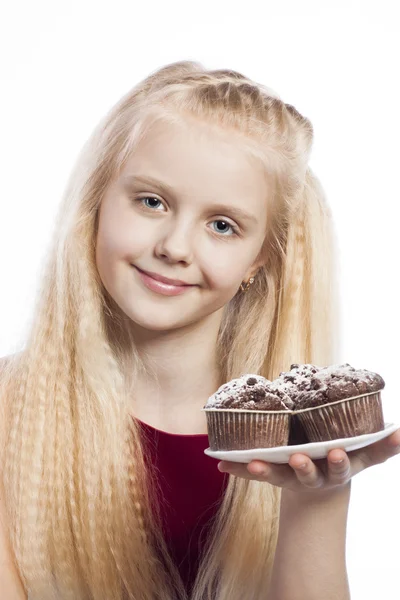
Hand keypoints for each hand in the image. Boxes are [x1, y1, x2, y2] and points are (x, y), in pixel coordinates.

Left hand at [218, 428, 399, 492]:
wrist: (318, 489)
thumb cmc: (340, 461)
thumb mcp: (363, 456)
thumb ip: (382, 446)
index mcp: (334, 468)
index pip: (339, 466)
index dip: (337, 461)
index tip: (336, 453)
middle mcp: (312, 475)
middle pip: (307, 473)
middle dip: (303, 468)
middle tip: (297, 458)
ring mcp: (289, 476)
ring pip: (277, 475)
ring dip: (264, 469)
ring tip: (250, 461)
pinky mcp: (271, 474)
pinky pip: (252, 473)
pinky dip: (237, 470)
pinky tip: (220, 464)